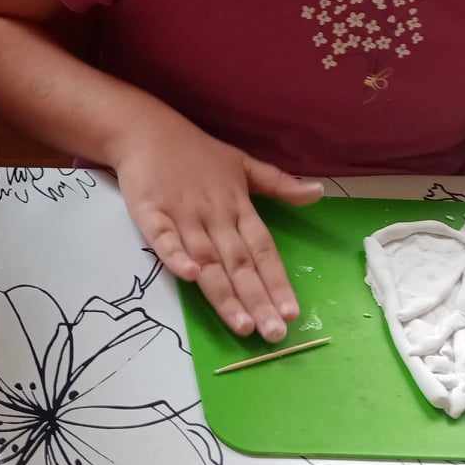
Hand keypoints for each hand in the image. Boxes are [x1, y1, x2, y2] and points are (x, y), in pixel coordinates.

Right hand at [110, 113, 322, 341]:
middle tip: (274, 334)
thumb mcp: (242, 163)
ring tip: (242, 325)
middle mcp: (214, 215)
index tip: (291, 313)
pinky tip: (188, 276)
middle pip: (239, 263)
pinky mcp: (149, 212)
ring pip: (206, 259)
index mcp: (237, 205)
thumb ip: (278, 184)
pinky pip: (162, 238)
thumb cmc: (195, 151)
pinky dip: (174, 255)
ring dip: (224, 293)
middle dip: (257, 299)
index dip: (277, 281)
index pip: (262, 250)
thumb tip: (319, 192)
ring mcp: (181, 214)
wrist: (145, 129)